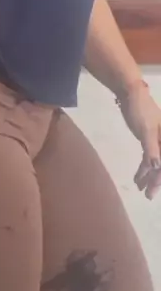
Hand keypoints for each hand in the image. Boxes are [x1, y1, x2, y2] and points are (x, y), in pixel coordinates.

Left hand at [117, 82, 160, 199]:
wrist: (131, 94)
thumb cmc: (140, 109)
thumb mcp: (145, 129)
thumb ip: (152, 148)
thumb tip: (157, 166)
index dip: (160, 178)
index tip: (153, 191)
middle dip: (156, 181)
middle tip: (147, 196)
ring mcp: (158, 141)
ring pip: (156, 163)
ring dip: (148, 176)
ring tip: (140, 189)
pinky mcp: (149, 140)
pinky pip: (148, 157)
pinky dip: (143, 168)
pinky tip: (137, 178)